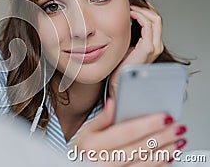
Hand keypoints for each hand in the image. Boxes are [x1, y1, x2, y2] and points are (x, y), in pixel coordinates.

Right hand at [70, 98, 186, 165]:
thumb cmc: (83, 151)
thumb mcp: (86, 131)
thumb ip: (102, 117)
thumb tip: (114, 102)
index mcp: (93, 144)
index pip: (126, 131)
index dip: (148, 124)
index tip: (164, 116)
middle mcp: (102, 161)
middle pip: (139, 147)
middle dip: (162, 137)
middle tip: (178, 127)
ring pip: (145, 162)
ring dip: (165, 151)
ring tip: (177, 140)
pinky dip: (159, 164)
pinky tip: (168, 156)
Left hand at [109, 3, 163, 96]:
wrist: (118, 80)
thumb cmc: (119, 64)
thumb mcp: (125, 44)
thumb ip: (128, 33)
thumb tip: (121, 18)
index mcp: (152, 43)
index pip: (154, 20)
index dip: (144, 9)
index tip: (131, 3)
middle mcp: (156, 44)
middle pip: (156, 17)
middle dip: (144, 6)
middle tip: (131, 1)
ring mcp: (154, 46)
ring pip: (155, 19)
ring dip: (141, 9)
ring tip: (130, 6)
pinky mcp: (148, 48)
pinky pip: (148, 26)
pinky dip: (139, 16)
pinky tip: (130, 13)